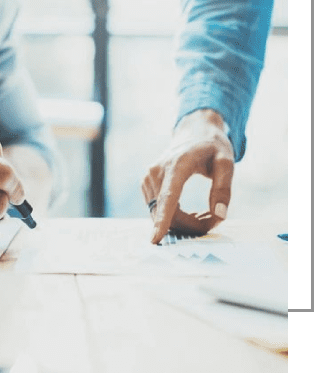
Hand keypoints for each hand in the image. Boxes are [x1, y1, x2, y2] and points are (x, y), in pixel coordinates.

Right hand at [141, 110, 233, 243]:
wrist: (193, 133)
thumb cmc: (212, 147)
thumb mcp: (226, 162)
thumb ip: (224, 189)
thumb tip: (220, 215)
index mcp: (177, 165)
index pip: (168, 197)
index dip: (162, 220)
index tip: (155, 238)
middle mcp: (157, 171)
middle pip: (167, 211)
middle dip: (191, 224)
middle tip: (216, 221)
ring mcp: (148, 178)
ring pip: (160, 213)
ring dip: (183, 222)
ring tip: (205, 214)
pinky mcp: (146, 184)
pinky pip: (157, 209)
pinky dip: (173, 216)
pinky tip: (188, 211)